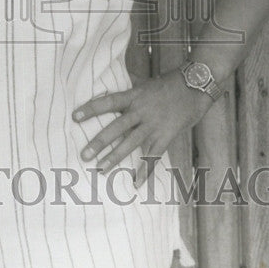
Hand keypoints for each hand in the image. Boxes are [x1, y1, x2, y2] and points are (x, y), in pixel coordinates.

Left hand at [72, 69, 212, 187]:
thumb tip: (110, 89)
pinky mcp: (166, 136)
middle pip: (116, 127)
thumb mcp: (144, 84)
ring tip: (101, 169)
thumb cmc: (168, 84)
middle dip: (99, 142)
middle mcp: (141, 111)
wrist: (195, 88)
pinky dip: (145, 171)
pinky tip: (136, 183)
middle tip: (84, 155)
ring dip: (115, 157)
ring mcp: (153, 125)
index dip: (91, 109)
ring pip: (131, 143)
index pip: (108, 102)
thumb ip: (129, 91)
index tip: (74, 117)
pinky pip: (153, 156)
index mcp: (133, 96)